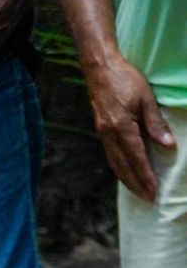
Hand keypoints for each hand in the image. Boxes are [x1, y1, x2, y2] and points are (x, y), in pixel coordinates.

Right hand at [86, 53, 173, 200]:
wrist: (99, 69)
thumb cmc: (125, 79)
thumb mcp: (146, 98)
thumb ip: (155, 123)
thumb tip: (168, 144)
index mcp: (122, 127)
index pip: (136, 158)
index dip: (145, 176)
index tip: (154, 190)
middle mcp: (110, 135)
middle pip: (123, 167)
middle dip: (136, 185)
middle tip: (148, 198)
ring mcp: (103, 135)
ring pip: (115, 165)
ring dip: (127, 180)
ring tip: (138, 191)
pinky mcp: (101, 132)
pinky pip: (111, 157)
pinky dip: (119, 169)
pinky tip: (126, 174)